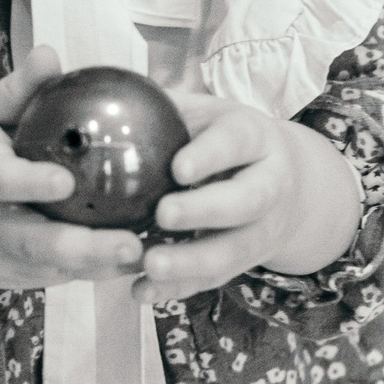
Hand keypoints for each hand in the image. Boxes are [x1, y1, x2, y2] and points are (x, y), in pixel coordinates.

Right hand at [0, 48, 148, 293]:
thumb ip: (17, 91)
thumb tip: (53, 53)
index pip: (0, 181)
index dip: (31, 184)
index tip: (66, 181)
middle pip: (33, 244)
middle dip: (84, 249)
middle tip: (132, 243)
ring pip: (52, 269)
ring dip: (101, 267)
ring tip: (152, 257)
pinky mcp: (7, 277)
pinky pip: (55, 277)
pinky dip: (94, 272)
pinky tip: (138, 260)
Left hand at [133, 95, 361, 305]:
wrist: (286, 181)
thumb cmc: (225, 139)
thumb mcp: (206, 113)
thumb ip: (164, 106)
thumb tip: (97, 90)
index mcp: (255, 138)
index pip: (237, 142)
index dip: (211, 155)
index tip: (178, 167)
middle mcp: (269, 185)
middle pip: (246, 202)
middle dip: (205, 211)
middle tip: (163, 215)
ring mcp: (262, 229)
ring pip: (233, 250)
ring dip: (191, 261)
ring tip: (150, 265)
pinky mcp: (244, 262)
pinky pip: (213, 280)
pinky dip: (177, 290)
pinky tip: (140, 293)